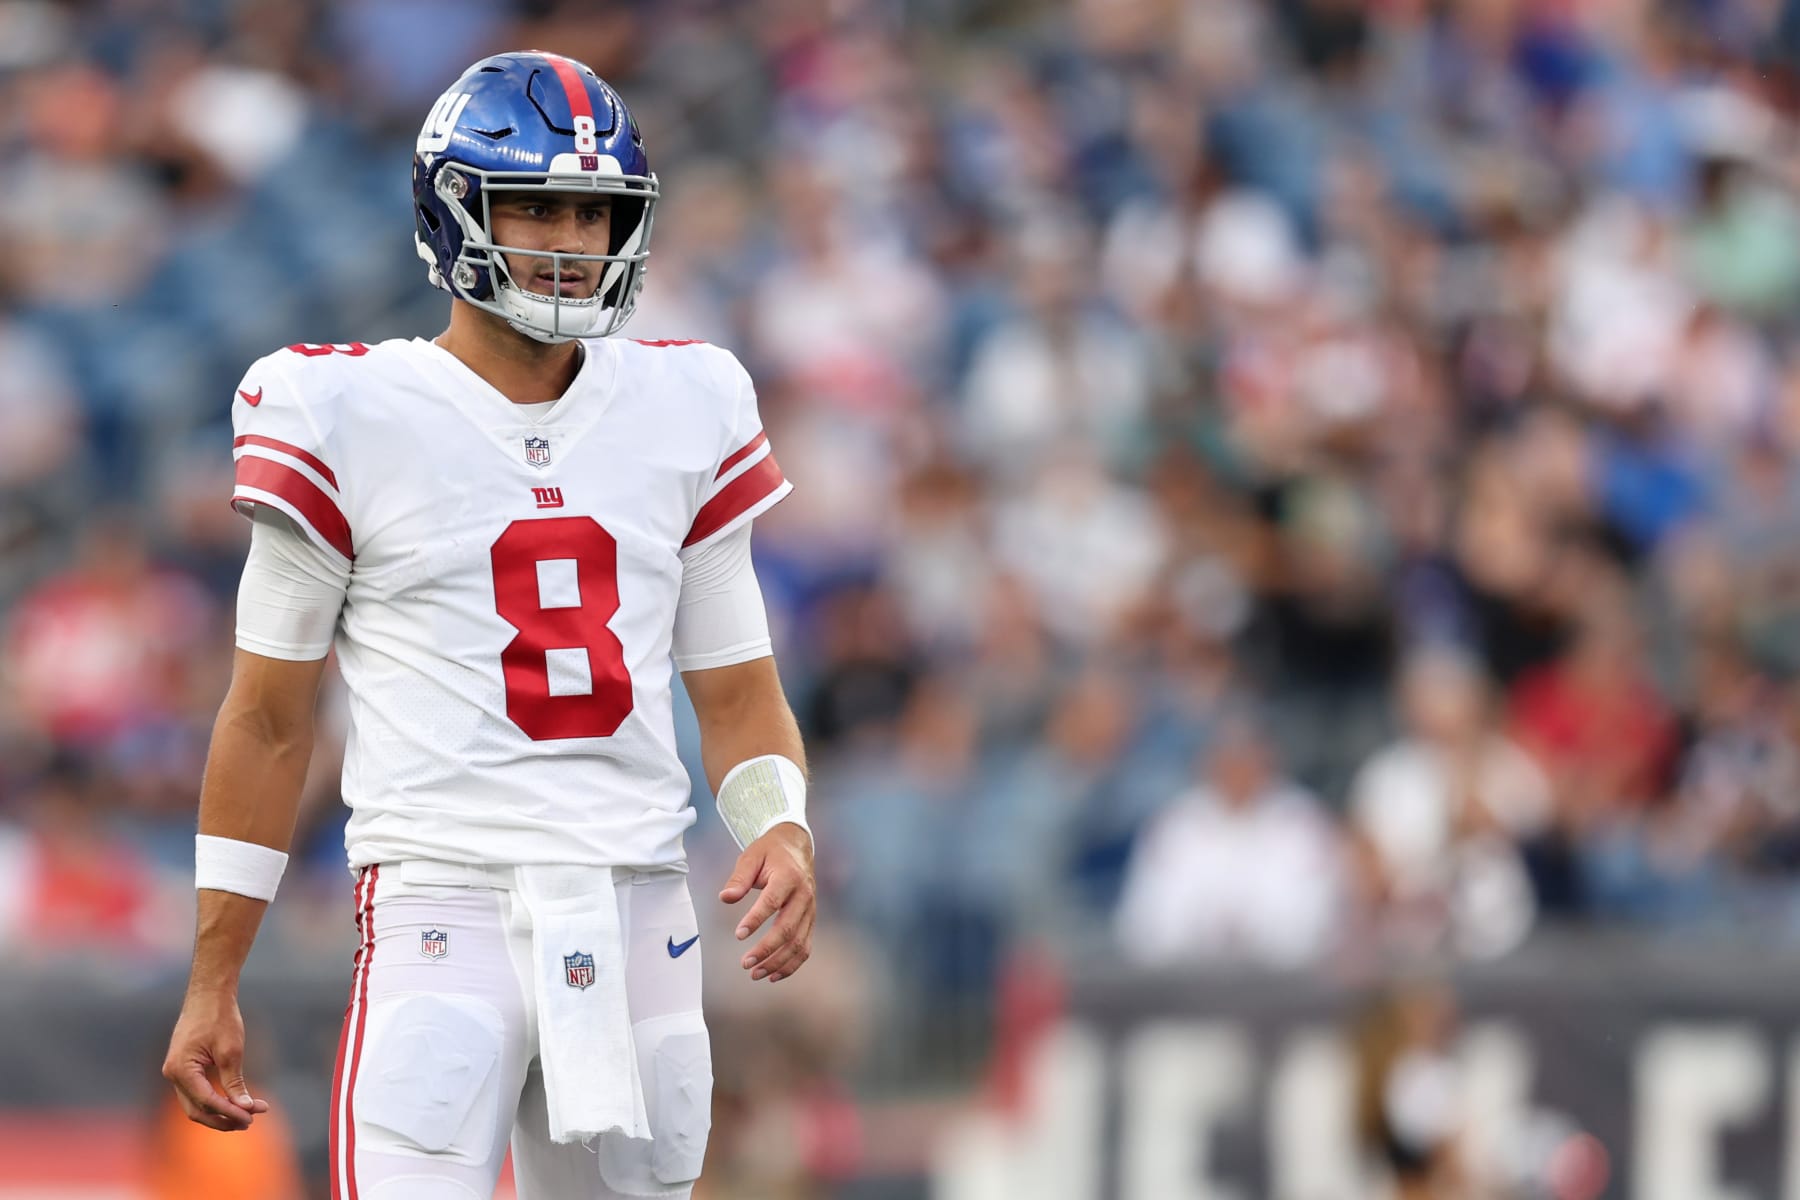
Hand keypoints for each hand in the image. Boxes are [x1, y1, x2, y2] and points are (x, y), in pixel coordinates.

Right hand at [161, 988, 269, 1130]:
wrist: (209, 993)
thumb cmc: (220, 1017)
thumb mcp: (231, 1050)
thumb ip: (235, 1082)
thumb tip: (245, 1108)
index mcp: (181, 1070)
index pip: (207, 1101)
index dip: (230, 1112)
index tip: (252, 1117)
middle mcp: (172, 1074)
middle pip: (197, 1109)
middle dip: (224, 1118)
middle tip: (250, 1121)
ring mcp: (175, 1072)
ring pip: (195, 1104)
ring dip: (220, 1111)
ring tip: (247, 1114)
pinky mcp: (183, 1068)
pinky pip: (196, 1092)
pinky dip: (215, 1099)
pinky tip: (235, 1101)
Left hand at [718, 821, 815, 981]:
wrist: (797, 845)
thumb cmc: (771, 852)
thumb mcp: (751, 856)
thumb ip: (739, 878)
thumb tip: (725, 898)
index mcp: (789, 877)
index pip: (772, 902)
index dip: (755, 920)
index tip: (738, 935)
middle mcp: (804, 895)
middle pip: (787, 929)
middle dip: (766, 949)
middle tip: (745, 963)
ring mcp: (810, 909)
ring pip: (798, 943)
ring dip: (778, 962)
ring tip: (755, 973)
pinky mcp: (811, 920)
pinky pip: (805, 947)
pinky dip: (792, 964)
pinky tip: (774, 975)